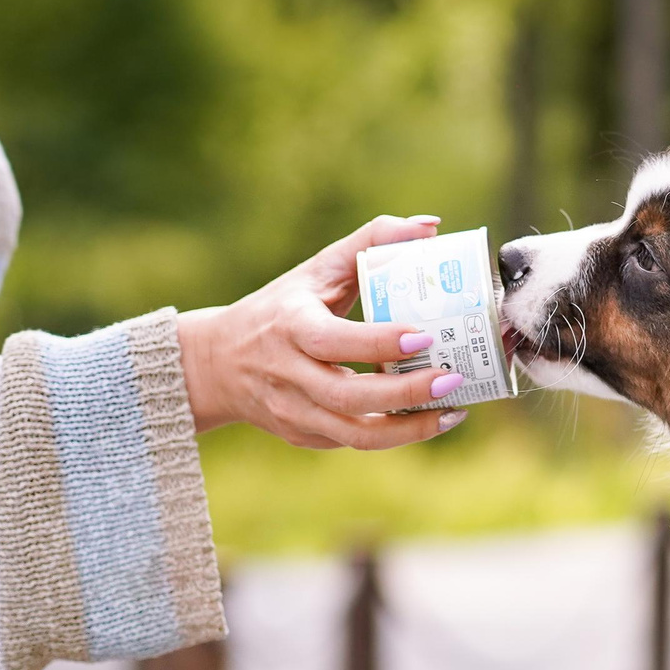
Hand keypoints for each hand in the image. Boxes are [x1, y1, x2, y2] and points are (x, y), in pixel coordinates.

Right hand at [176, 215, 469, 448]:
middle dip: (406, 394)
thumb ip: (371, 242)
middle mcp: (287, 374)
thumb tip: (430, 226)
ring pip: (354, 434)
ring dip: (409, 429)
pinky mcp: (301, 435)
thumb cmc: (280, 308)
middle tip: (453, 380)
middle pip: (348, 396)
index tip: (425, 337)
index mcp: (290, 327)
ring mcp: (292, 411)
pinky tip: (429, 420)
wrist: (216, 363)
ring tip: (453, 412)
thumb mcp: (317, 270)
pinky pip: (352, 442)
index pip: (334, 341)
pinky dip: (394, 436)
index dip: (380, 342)